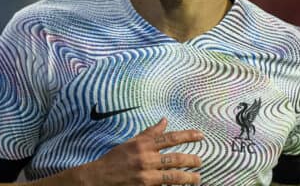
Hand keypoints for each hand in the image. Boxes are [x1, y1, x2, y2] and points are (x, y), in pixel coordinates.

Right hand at [81, 117, 202, 184]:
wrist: (98, 178)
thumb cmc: (115, 159)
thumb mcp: (131, 142)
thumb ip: (150, 133)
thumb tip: (165, 120)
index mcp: (143, 145)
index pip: (170, 138)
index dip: (188, 136)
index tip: (201, 135)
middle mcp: (145, 159)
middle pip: (175, 158)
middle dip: (191, 160)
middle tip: (200, 162)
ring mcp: (145, 176)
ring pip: (173, 176)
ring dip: (188, 178)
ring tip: (197, 179)